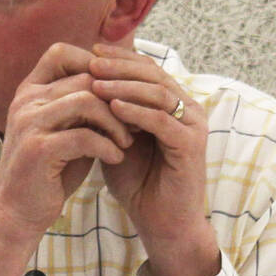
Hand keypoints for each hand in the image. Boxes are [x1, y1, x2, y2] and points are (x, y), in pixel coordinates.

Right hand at [0, 43, 135, 275]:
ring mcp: (29, 123)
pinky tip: (116, 158)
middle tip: (135, 122)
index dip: (95, 65)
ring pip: (86, 101)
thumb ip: (84, 108)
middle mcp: (25, 100)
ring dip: (116, 121)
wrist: (18, 213)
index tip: (119, 92)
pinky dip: (108, 146)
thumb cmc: (48, 172)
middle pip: (84, 78)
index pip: (61, 53)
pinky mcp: (39, 150)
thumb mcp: (66, 131)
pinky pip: (85, 136)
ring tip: (127, 141)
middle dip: (117, 99)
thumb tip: (123, 86)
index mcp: (29, 91)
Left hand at [87, 43, 219, 275]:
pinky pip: (161, 120)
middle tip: (91, 61)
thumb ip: (108, 111)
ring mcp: (193, 126)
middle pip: (154, 74)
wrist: (161, 224)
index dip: (120, 58)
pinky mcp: (192, 145)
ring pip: (158, 93)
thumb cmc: (138, 183)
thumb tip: (81, 82)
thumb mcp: (117, 138)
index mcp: (173, 104)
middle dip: (120, 66)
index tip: (89, 52)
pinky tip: (113, 107)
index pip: (148, 69)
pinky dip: (136, 111)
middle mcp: (188, 110)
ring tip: (95, 82)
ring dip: (124, 85)